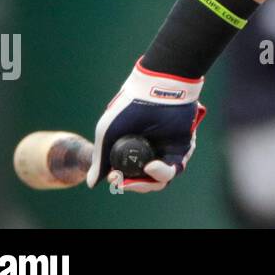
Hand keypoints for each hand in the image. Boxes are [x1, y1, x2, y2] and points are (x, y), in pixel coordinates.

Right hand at [86, 58, 206, 192]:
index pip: (128, 172)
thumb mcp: (107, 133)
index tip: (113, 177)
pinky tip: (150, 167)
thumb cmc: (128, 107)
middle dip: (132, 184)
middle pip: (144, 179)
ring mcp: (166, 149)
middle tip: (122, 182)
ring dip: (145, 184)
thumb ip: (101, 159)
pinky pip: (174, 168)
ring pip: (159, 179)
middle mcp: (150, 149)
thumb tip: (93, 183)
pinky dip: (161, 172)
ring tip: (133, 180)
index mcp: (132, 145)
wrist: (155, 90)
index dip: (119, 179)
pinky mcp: (181, 148)